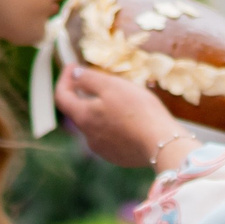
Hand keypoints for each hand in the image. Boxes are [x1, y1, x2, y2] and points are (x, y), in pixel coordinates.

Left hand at [54, 64, 178, 168]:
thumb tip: (75, 75)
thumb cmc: (138, 110)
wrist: (163, 144)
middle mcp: (88, 137)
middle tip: (100, 81)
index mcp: (84, 117)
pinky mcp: (118, 157)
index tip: (73, 66)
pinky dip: (115, 125)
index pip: (61, 97)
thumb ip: (89, 79)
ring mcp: (102, 150)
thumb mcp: (113, 86)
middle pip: (79, 111)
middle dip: (85, 94)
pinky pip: (110, 137)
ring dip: (102, 110)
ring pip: (96, 125)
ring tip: (122, 100)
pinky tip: (132, 119)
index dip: (64, 79)